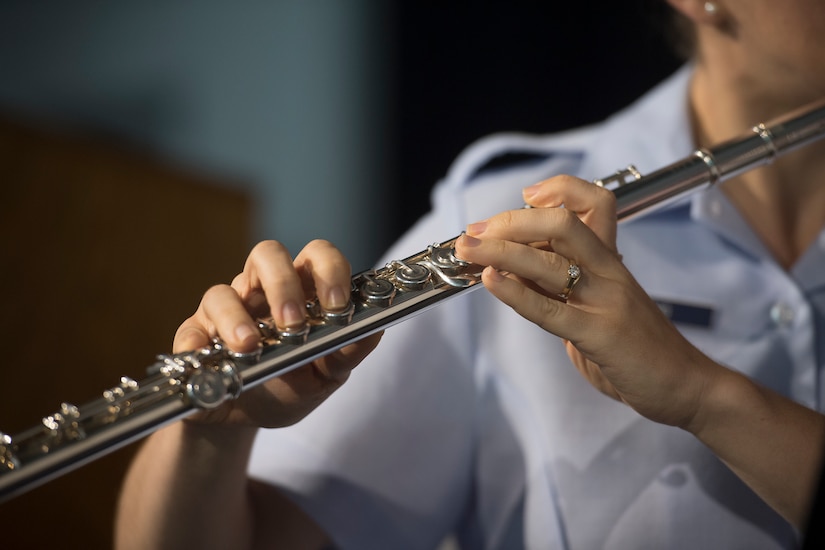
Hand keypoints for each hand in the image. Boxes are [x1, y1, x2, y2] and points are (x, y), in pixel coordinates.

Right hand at [174, 239, 381, 427]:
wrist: (245, 419)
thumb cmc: (289, 387)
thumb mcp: (326, 375)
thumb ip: (348, 354)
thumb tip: (373, 330)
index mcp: (301, 291)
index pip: (316, 256)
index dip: (329, 271)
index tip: (337, 307)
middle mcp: (261, 292)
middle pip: (268, 254)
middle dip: (283, 284)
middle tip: (293, 324)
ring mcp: (225, 311)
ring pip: (222, 291)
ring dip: (237, 318)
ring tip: (251, 347)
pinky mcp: (194, 337)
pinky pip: (190, 331)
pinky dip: (197, 344)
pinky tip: (209, 361)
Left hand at [454, 175, 713, 428]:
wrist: (686, 386)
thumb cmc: (638, 346)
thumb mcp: (599, 305)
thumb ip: (563, 286)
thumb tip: (513, 270)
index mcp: (612, 260)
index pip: (595, 201)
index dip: (558, 189)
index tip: (524, 197)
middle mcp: (611, 271)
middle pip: (562, 223)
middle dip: (510, 221)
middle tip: (474, 232)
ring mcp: (607, 301)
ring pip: (549, 261)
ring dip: (498, 251)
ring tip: (465, 249)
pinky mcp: (600, 336)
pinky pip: (550, 310)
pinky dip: (514, 291)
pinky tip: (489, 280)